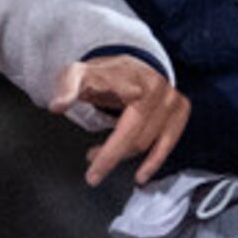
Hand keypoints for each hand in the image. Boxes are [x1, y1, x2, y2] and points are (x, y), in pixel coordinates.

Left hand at [53, 57, 191, 185]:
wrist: (134, 61)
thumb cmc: (106, 73)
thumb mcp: (80, 73)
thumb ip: (67, 87)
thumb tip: (56, 106)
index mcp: (131, 81)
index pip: (121, 126)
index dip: (108, 150)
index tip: (90, 162)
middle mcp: (155, 89)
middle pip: (134, 137)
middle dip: (111, 156)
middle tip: (92, 172)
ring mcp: (171, 99)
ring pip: (147, 142)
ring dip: (124, 156)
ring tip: (101, 161)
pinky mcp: (180, 108)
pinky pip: (168, 143)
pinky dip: (154, 162)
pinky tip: (141, 176)